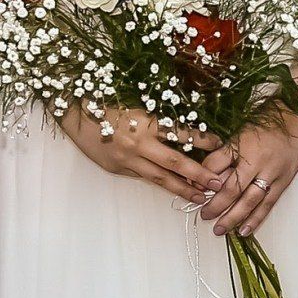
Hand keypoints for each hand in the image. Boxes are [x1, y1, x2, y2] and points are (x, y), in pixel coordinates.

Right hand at [62, 104, 214, 203]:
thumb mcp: (137, 101)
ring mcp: (127, 159)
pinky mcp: (118, 169)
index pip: (182, 131)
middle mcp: (138, 143)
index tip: (222, 143)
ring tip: (200, 196)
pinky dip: (161, 183)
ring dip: (182, 188)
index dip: (203, 139)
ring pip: (160, 177)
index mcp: (145, 121)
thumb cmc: (107, 101)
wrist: (74, 114)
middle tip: (219, 183)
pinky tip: (175, 189)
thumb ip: (159, 115)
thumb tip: (188, 125)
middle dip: (199, 173)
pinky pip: (144, 178)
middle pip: (175, 161)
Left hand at [197, 114, 297, 240]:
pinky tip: (244, 230)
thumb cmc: (270, 120)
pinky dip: (255, 218)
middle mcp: (258, 160)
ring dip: (233, 217)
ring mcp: (272, 172)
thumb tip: (205, 174)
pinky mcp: (284, 181)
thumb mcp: (240, 130)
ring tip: (219, 229)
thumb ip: (224, 152)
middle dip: (216, 204)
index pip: (216, 165)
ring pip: (250, 200)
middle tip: (204, 215)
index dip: (202, 179)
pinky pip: (268, 204)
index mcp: (243, 143)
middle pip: (232, 188)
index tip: (193, 189)